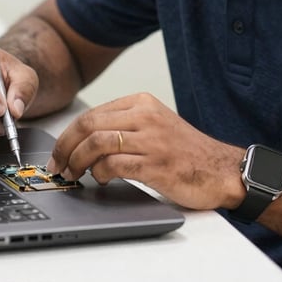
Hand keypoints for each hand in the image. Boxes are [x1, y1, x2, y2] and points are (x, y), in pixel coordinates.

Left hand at [46, 92, 243, 210]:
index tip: (58, 152)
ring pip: (98, 143)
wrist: (223, 171)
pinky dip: (100, 173)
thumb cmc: (186, 154)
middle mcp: (146, 116)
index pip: (92, 114)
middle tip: (59, 166)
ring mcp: (152, 139)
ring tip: (75, 174)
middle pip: (89, 126)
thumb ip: (123, 127)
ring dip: (79, 161)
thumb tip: (82, 142)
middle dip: (66, 148)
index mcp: (142, 103)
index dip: (68, 135)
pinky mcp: (157, 164)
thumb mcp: (155, 127)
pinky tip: (101, 179)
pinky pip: (115, 165)